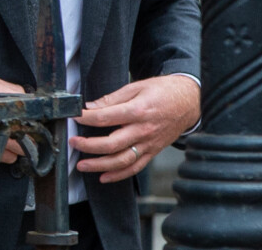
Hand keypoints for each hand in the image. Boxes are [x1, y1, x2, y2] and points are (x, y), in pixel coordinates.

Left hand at [69, 75, 199, 183]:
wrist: (189, 101)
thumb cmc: (162, 90)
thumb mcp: (137, 86)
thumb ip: (113, 98)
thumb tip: (91, 106)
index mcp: (138, 110)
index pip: (107, 117)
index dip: (87, 118)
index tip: (75, 117)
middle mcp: (143, 130)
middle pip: (112, 143)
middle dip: (89, 145)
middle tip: (73, 142)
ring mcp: (149, 144)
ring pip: (122, 160)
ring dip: (100, 165)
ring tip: (82, 165)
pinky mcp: (153, 152)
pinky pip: (135, 167)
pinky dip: (119, 175)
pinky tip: (104, 176)